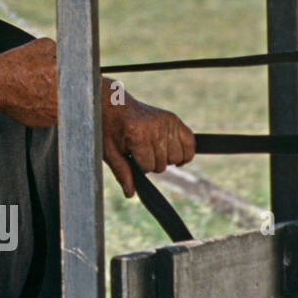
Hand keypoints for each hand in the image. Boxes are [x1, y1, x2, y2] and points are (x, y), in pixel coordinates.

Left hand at [100, 81, 195, 197]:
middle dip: (151, 163)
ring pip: (178, 157)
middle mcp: (154, 127)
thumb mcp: (108, 150)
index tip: (130, 155)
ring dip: (166, 158)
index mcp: (137, 134)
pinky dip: (185, 152)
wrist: (113, 104)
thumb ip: (121, 172)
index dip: (139, 165)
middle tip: (139, 151)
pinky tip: (173, 154)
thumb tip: (130, 193)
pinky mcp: (173, 118)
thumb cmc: (108, 128)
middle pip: (163, 163)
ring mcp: (166, 121)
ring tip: (151, 149)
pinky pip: (190, 142)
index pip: (148, 166)